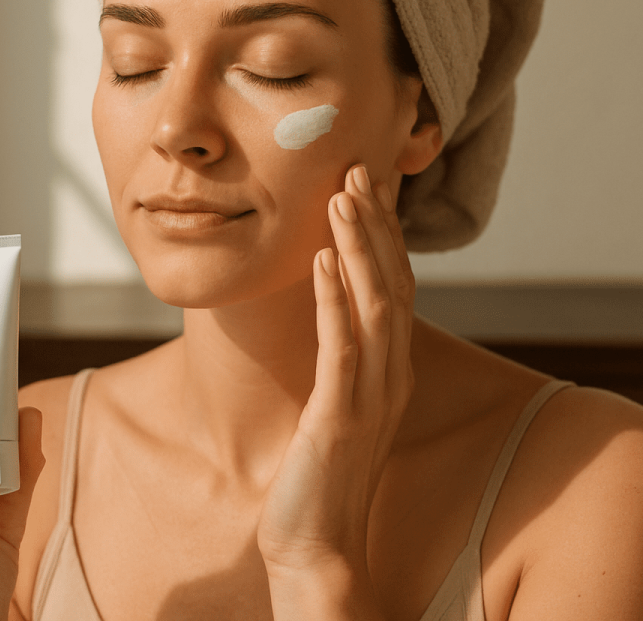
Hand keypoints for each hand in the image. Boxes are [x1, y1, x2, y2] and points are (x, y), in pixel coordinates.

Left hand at [257, 163, 414, 576]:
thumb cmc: (322, 469)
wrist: (317, 541)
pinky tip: (323, 259)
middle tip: (356, 170)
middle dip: (375, 224)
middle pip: (392, 281)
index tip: (367, 186)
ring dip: (360, 246)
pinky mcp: (341, 416)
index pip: (395, 284)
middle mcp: (391, 373)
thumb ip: (346, 355)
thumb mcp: (340, 400)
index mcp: (390, 367)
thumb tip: (332, 308)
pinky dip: (334, 297)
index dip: (384, 234)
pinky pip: (342, 345)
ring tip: (341, 197)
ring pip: (375, 303)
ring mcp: (371, 395)